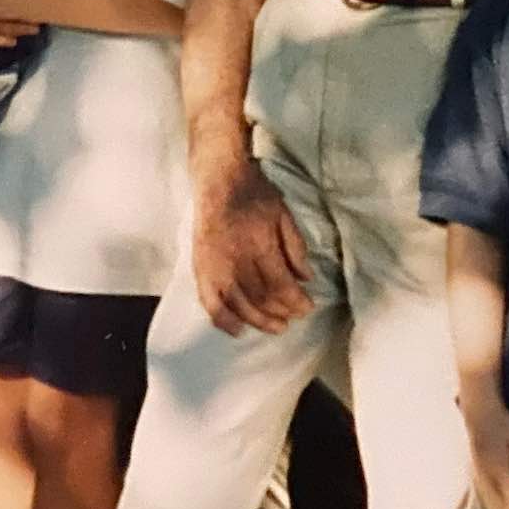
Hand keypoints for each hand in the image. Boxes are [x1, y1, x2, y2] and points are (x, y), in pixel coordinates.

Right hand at [192, 154, 312, 336]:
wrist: (218, 178)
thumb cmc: (255, 193)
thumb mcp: (284, 214)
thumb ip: (296, 247)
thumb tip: (306, 278)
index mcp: (258, 244)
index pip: (279, 285)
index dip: (295, 301)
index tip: (308, 307)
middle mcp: (234, 259)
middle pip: (260, 298)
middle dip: (280, 313)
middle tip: (293, 318)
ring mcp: (214, 266)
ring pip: (237, 305)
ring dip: (258, 321)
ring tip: (276, 327)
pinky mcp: (200, 268)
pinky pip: (209, 301)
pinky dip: (223, 320)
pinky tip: (238, 330)